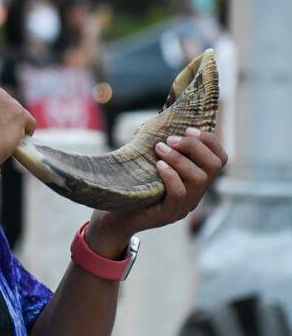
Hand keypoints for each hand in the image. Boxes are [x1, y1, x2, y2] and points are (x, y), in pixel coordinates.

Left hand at [86, 128, 227, 255]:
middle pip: (215, 166)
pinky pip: (179, 194)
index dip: (209, 141)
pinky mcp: (169, 214)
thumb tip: (165, 119)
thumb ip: (164, 148)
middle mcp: (196, 193)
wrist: (114, 216)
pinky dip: (171, 175)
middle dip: (195, 146)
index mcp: (195, 180)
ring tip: (160, 148)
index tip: (188, 129)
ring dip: (179, 158)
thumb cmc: (133, 185)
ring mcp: (184, 206)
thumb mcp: (151, 163)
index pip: (220, 159)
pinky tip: (158, 165)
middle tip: (171, 139)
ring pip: (199, 179)